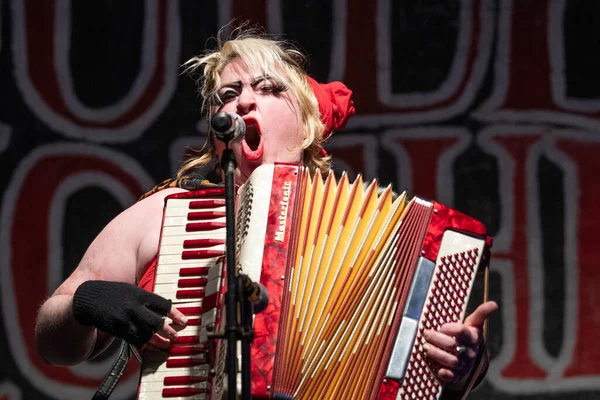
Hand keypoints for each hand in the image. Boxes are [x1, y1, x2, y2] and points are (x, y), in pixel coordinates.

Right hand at [72, 280, 187, 347]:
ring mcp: (125, 319)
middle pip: (156, 322)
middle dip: (168, 331)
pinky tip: (150, 346)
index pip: (163, 304)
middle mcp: (133, 307)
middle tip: (177, 336)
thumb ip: (145, 299)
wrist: (87, 299)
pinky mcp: (117, 329)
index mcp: (139, 294)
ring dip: (158, 341)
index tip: (184, 321)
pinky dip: (144, 344)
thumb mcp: (130, 290)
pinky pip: (134, 340)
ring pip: (146, 334)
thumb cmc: (112, 294)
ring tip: (167, 345)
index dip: (175, 314)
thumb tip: (163, 307)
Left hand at [423, 301, 497, 384]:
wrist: (472, 358)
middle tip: (426, 334)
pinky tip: (439, 370)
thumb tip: (494, 304)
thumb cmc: (469, 336)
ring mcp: (463, 364)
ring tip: (425, 347)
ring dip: (436, 354)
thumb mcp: (474, 324)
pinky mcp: (457, 375)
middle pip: (452, 345)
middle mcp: (469, 352)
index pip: (461, 331)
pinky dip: (445, 374)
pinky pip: (452, 377)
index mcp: (472, 338)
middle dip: (436, 339)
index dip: (448, 327)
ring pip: (451, 361)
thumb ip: (481, 313)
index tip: (441, 326)